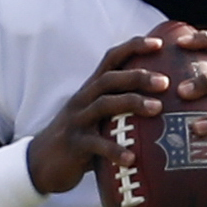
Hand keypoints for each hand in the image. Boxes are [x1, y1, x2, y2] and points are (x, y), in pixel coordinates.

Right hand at [27, 34, 170, 194]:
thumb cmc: (79, 138)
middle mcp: (83, 100)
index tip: (159, 43)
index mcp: (91, 89)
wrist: (40, 163)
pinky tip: (131, 158)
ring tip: (157, 110)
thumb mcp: (96, 116)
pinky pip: (96, 145)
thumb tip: (164, 105)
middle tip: (165, 82)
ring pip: (104, 104)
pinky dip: (115, 150)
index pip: (111, 59)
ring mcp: (77, 121)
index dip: (133, 47)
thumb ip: (120, 107)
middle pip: (110, 79)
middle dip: (138, 76)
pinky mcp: (74, 144)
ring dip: (132, 103)